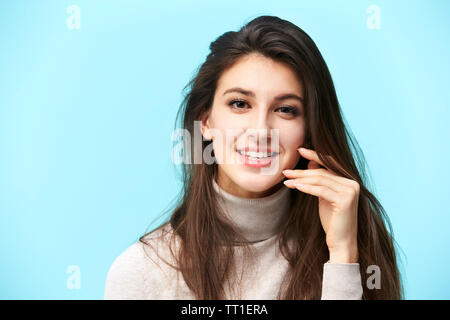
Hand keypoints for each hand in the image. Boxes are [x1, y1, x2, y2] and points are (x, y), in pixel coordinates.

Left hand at [282, 147, 359, 262]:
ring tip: (286, 179)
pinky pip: (320, 190)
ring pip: (320, 180)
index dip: (315, 155)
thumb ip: (321, 181)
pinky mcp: (345, 200)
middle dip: (302, 171)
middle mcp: (352, 184)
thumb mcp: (324, 197)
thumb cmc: (332, 221)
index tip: (300, 149)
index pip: (330, 164)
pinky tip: (294, 186)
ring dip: (301, 179)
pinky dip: (306, 187)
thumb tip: (312, 163)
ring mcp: (350, 192)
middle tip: (286, 171)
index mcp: (349, 181)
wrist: (341, 243)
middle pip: (322, 172)